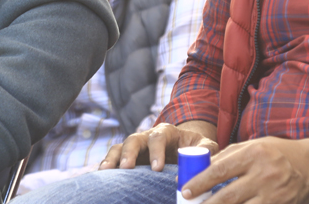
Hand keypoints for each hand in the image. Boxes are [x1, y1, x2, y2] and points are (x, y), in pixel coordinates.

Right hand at [98, 122, 217, 171]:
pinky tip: (102, 177)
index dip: (156, 151)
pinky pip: (113, 158)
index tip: (157, 168)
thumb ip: (207, 148)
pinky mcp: (128, 158)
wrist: (184, 146)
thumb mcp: (204, 144)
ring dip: (112, 158)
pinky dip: (107, 165)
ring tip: (106, 172)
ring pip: (119, 147)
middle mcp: (147, 136)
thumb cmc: (194, 146)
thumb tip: (205, 159)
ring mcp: (136, 147)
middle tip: (127, 168)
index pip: (158, 137)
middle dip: (129, 153)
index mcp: (166, 132)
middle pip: (134, 139)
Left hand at [184, 137, 308, 203]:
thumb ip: (230, 155)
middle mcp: (264, 174)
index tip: (186, 190)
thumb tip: (202, 167)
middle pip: (227, 197)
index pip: (221, 169)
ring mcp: (272, 195)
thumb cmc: (278, 153)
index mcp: (255, 153)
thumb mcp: (255, 145)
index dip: (201, 181)